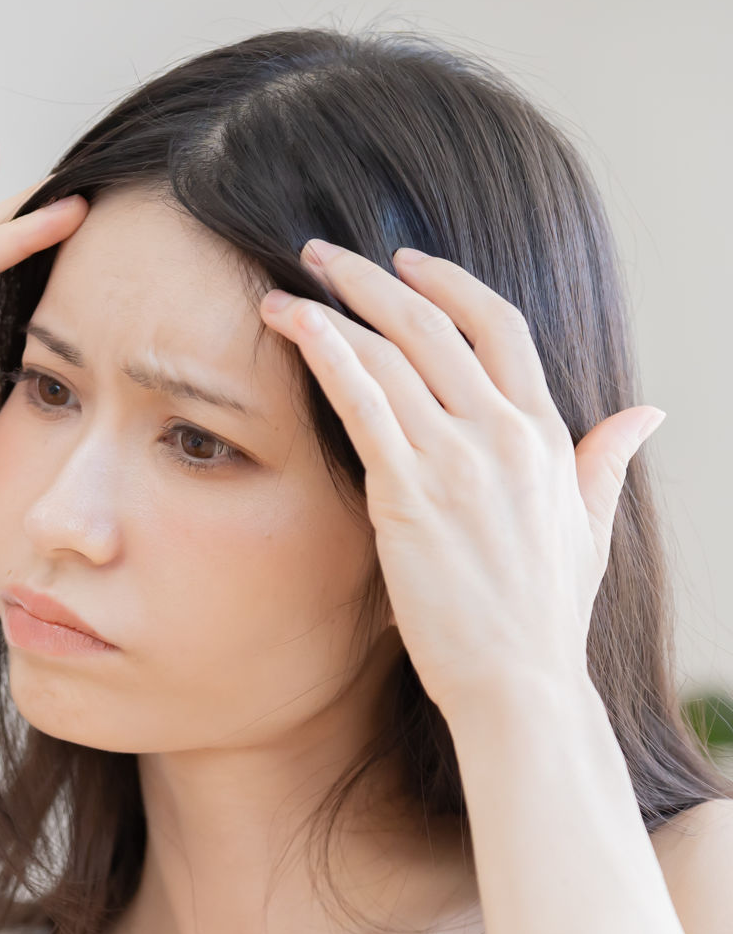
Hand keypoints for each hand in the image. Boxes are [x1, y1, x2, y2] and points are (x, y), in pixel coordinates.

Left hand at [258, 241, 664, 718]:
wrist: (517, 682)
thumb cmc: (544, 614)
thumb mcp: (591, 527)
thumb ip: (605, 460)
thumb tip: (647, 413)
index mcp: (544, 434)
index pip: (500, 326)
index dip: (449, 282)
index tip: (407, 261)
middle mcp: (502, 433)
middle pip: (434, 325)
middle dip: (372, 279)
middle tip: (324, 251)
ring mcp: (455, 460)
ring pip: (390, 355)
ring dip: (332, 310)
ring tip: (286, 288)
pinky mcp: (407, 493)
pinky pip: (362, 404)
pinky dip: (327, 356)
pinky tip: (295, 326)